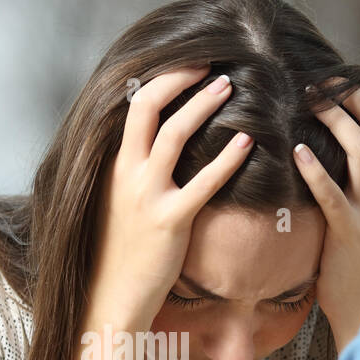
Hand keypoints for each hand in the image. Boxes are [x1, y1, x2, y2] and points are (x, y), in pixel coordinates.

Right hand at [91, 66, 255, 326]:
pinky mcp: (170, 222)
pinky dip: (226, 160)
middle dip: (180, 77)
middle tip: (211, 62)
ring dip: (203, 104)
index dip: (163, 79)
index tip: (189, 65)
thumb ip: (132, 173)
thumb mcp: (116, 203)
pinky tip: (247, 144)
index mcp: (114, 166)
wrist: (111, 296)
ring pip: (174, 134)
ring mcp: (146, 196)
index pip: (133, 106)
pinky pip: (202, 183)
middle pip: (148, 106)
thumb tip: (154, 149)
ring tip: (229, 85)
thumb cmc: (118, 253)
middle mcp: (126, 174)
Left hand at [293, 85, 359, 352]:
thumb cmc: (347, 262)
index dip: (357, 100)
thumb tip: (308, 153)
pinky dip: (317, 173)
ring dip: (337, 124)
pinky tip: (298, 152)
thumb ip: (336, 184)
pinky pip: (333, 197)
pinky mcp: (348, 233)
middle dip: (348, 100)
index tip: (332, 76)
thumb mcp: (344, 214)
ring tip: (312, 100)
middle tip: (318, 77)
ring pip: (359, 155)